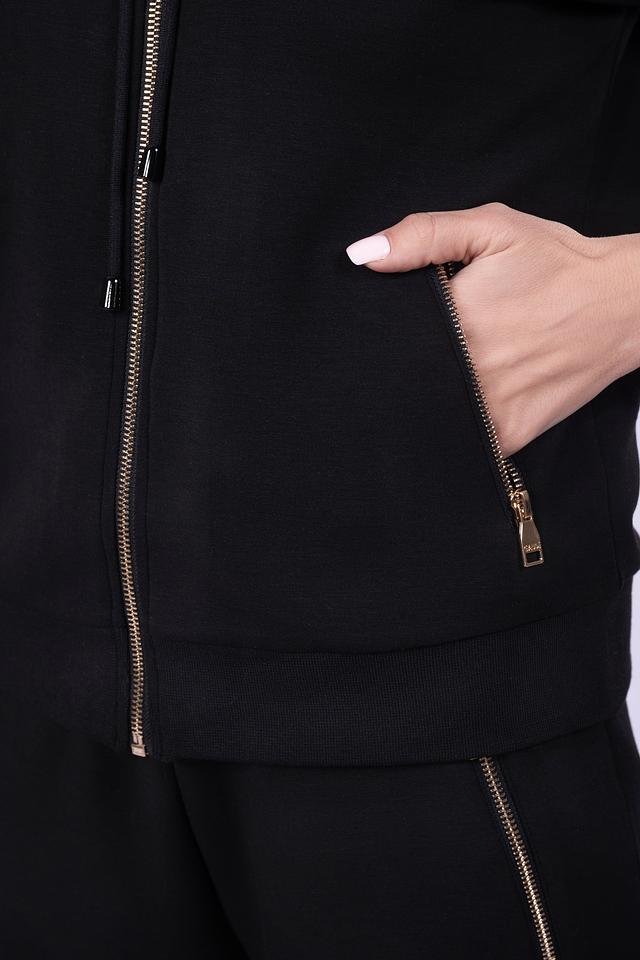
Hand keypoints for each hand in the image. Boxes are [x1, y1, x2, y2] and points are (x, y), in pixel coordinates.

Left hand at [345, 203, 639, 456]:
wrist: (623, 305)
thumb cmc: (556, 263)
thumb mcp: (492, 228)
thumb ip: (424, 235)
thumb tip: (361, 254)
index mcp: (455, 319)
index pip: (385, 344)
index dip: (369, 344)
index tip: (363, 342)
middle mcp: (471, 370)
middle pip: (403, 385)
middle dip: (389, 377)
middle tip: (383, 368)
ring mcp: (492, 408)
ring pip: (430, 418)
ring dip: (417, 407)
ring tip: (418, 387)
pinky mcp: (512, 434)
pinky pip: (464, 443)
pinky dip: (451, 433)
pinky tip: (448, 412)